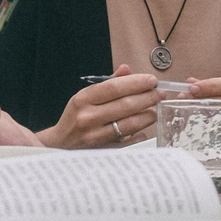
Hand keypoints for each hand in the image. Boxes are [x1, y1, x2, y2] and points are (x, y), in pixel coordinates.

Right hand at [40, 68, 164, 147]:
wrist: (60, 145)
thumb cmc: (75, 118)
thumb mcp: (85, 97)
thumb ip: (107, 83)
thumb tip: (126, 70)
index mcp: (83, 99)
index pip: (115, 87)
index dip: (137, 82)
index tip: (152, 80)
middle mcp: (88, 117)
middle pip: (126, 105)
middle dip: (148, 97)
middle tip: (160, 94)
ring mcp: (96, 136)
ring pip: (130, 124)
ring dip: (148, 115)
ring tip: (154, 109)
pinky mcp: (104, 150)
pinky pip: (129, 140)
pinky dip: (141, 132)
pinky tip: (145, 126)